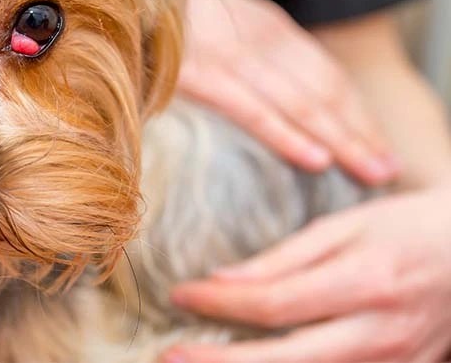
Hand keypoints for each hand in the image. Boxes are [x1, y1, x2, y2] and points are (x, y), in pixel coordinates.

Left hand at [162, 189, 450, 362]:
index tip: (180, 295)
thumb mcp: (344, 226)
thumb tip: (221, 280)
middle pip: (285, 361)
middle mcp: (380, 332)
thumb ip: (283, 258)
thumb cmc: (406, 228)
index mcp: (364, 282)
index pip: (274, 304)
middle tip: (169, 355)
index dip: (219, 305)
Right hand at [177, 0, 397, 184]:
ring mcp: (233, 54)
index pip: (326, 74)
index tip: (376, 144)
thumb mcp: (214, 24)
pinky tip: (317, 159)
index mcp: (267, 26)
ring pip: (303, 103)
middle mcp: (260, 38)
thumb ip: (241, 55)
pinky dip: (290, 135)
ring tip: (371, 173)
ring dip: (343, 141)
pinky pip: (255, 110)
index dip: (355, 111)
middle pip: (325, 91)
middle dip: (360, 133)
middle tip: (387, 171)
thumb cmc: (158, 12)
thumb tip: (262, 94)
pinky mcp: (202, 73)